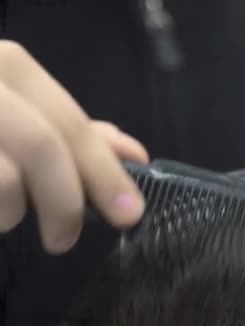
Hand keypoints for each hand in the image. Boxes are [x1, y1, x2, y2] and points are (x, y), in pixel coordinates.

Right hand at [0, 40, 147, 253]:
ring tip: (5, 215)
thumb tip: (132, 155)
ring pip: (4, 179)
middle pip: (42, 147)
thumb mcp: (24, 113)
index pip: (70, 125)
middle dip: (66, 203)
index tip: (130, 213)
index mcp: (10, 67)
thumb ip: (72, 131)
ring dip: (12, 213)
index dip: (105, 172)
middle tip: (65, 239)